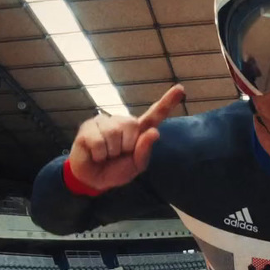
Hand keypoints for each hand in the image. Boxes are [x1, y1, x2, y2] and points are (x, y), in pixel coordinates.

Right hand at [68, 84, 185, 191]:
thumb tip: (154, 132)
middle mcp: (123, 122)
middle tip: (116, 155)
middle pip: (131, 125)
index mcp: (138, 131)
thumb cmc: (116, 171)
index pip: (155, 115)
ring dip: (110, 152)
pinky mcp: (88, 126)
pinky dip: (98, 154)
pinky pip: (98, 141)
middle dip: (124, 146)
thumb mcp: (135, 167)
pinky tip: (95, 154)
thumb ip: (144, 152)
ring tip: (104, 155)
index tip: (180, 89)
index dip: (167, 102)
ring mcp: (105, 122)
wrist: (93, 179)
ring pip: (113, 133)